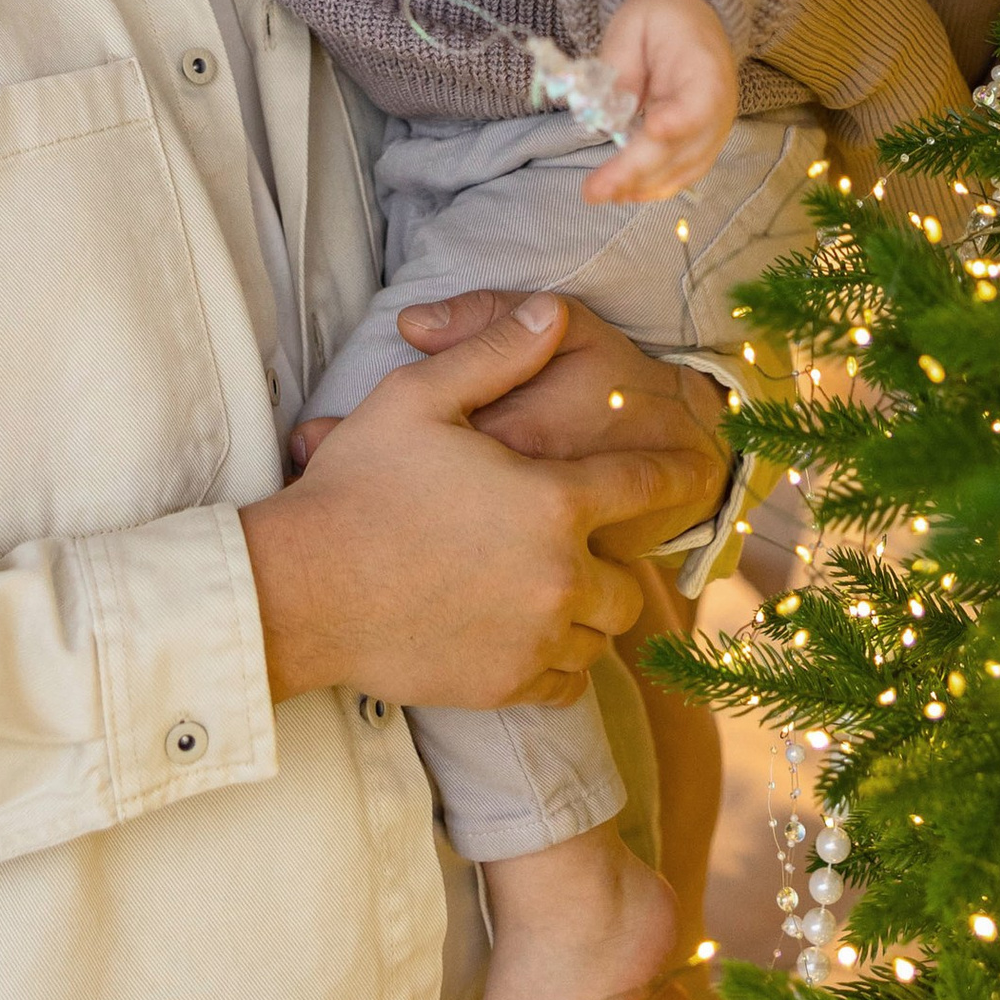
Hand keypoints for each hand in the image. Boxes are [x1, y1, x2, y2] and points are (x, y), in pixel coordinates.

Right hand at [242, 294, 709, 707]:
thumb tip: (551, 313)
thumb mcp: (418, 397)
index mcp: (553, 503)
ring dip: (584, 617)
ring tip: (547, 594)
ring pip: (600, 638)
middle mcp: (560, 579)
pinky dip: (556, 664)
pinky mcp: (504, 687)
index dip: (675, 475)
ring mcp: (535, 640)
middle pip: (630, 584)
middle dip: (611, 565)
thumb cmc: (356, 488)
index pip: (644, 487)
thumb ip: (494, 352)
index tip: (698, 473)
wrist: (301, 591)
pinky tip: (526, 638)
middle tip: (573, 550)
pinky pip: (564, 684)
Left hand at [582, 0, 738, 204]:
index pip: (700, 103)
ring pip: (683, 169)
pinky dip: (654, 186)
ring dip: (642, 186)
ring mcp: (714, 128)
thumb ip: (621, 68)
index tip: (652, 131)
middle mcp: (719, 106)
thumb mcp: (633, 25)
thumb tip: (608, 117)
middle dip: (637, 171)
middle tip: (595, 189)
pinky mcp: (703, 142)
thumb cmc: (659, 19)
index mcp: (705, 68)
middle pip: (684, 148)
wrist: (691, 15)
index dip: (678, 123)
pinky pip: (683, 172)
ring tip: (601, 193)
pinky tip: (624, 193)